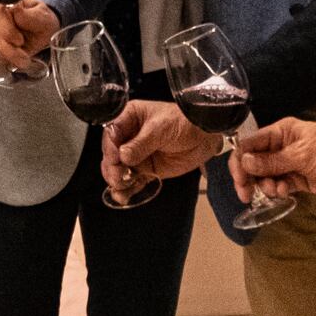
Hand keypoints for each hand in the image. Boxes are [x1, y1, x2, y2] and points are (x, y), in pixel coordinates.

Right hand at [0, 0, 58, 70]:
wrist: (39, 32)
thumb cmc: (41, 22)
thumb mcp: (44, 19)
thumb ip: (32, 16)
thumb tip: (16, 11)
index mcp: (5, 1)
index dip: (7, 30)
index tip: (20, 41)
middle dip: (10, 49)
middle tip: (25, 56)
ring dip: (8, 56)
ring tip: (22, 59)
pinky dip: (2, 59)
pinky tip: (13, 59)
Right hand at [103, 101, 218, 194]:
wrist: (205, 136)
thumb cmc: (183, 122)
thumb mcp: (161, 129)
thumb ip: (141, 143)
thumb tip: (123, 156)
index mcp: (129, 118)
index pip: (111, 133)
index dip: (110, 147)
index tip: (114, 159)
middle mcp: (129, 136)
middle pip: (111, 154)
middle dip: (112, 167)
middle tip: (119, 177)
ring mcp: (136, 155)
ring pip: (118, 170)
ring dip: (117, 181)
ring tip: (121, 188)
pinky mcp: (146, 170)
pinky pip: (132, 182)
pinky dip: (126, 190)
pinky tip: (124, 197)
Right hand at [238, 119, 315, 197]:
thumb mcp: (301, 155)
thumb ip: (271, 162)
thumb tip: (244, 162)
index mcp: (280, 133)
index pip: (250, 144)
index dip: (240, 161)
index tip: (239, 179)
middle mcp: (281, 147)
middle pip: (254, 163)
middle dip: (249, 178)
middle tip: (247, 195)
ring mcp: (289, 164)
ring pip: (265, 177)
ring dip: (266, 186)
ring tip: (276, 190)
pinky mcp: (298, 179)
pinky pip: (279, 186)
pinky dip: (278, 191)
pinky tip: (286, 192)